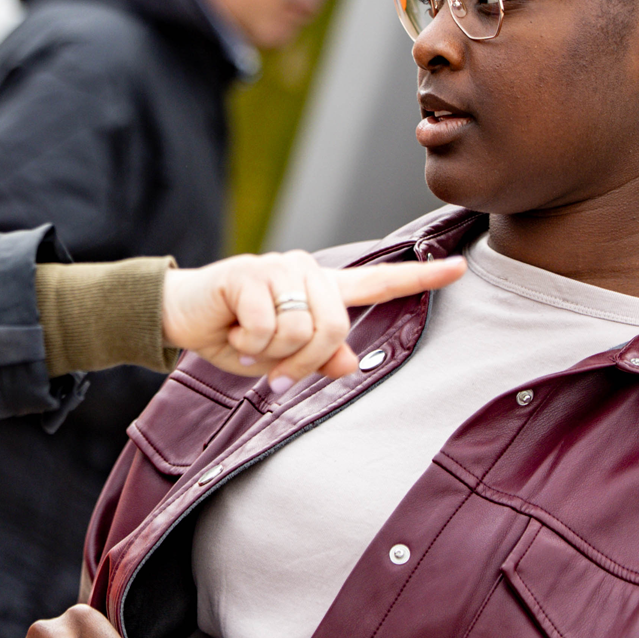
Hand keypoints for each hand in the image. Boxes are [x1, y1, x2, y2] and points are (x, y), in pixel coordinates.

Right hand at [162, 254, 463, 386]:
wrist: (178, 314)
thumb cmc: (233, 334)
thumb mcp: (279, 357)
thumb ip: (318, 359)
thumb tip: (351, 364)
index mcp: (320, 289)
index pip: (379, 282)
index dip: (421, 280)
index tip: (460, 269)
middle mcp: (306, 271)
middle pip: (335, 326)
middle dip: (303, 361)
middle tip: (273, 369)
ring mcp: (278, 268)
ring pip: (302, 330)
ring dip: (271, 353)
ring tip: (247, 343)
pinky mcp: (249, 273)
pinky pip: (267, 328)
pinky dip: (248, 344)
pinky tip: (231, 332)